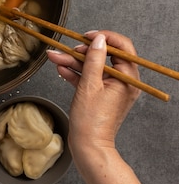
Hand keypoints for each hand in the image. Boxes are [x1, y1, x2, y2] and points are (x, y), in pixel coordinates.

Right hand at [47, 31, 140, 160]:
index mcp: (128, 78)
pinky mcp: (100, 95)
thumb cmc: (91, 121)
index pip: (122, 48)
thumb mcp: (90, 85)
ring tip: (56, 57)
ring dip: (74, 62)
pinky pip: (89, 79)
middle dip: (82, 52)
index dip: (105, 38)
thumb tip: (98, 40)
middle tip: (68, 49)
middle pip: (104, 57)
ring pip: (93, 67)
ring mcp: (111, 89)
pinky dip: (75, 74)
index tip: (88, 36)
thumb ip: (94, 59)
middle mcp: (123, 82)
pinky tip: (61, 68)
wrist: (88, 147)